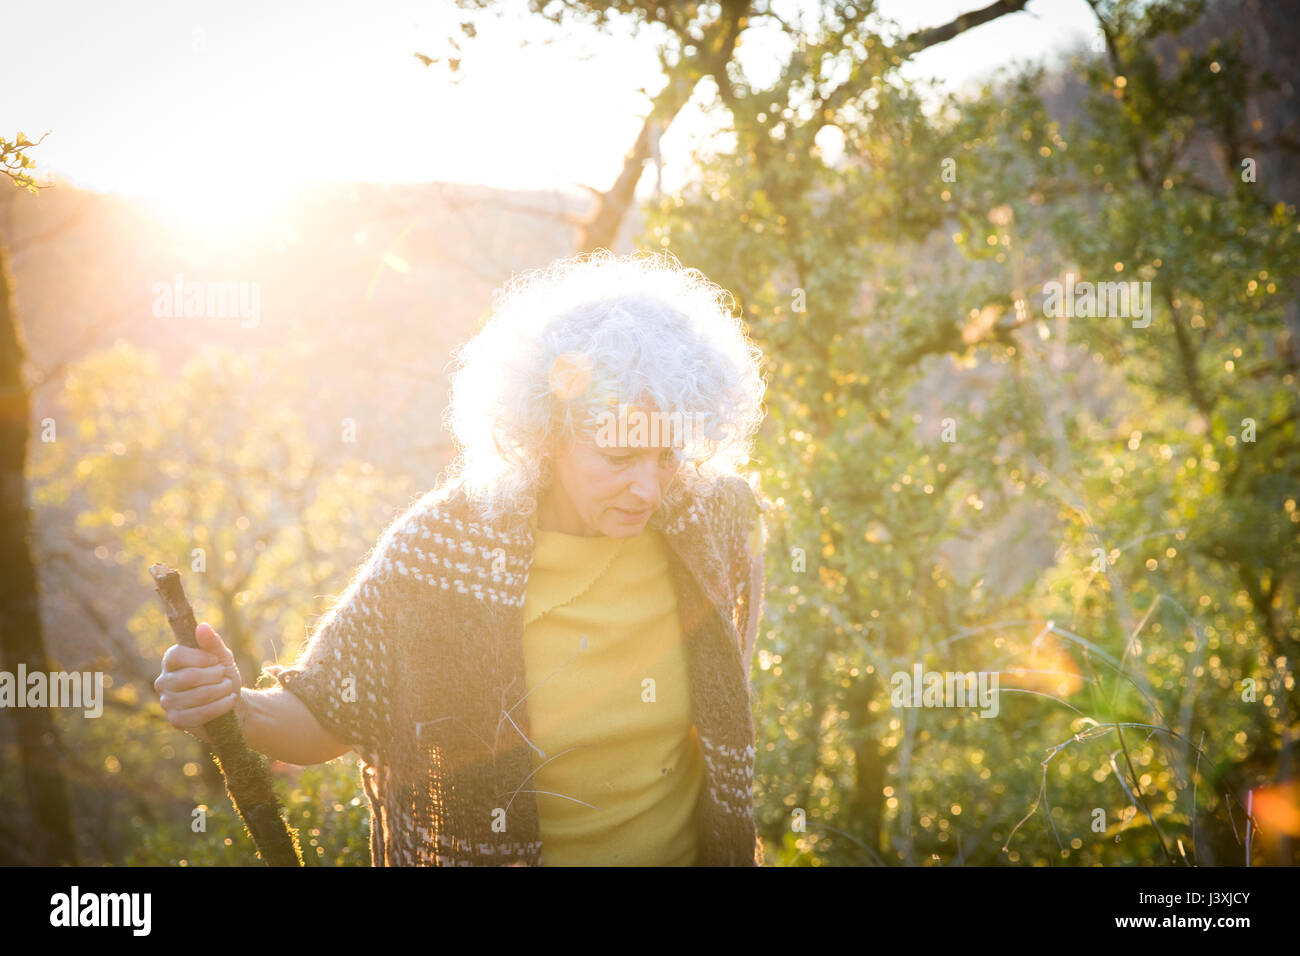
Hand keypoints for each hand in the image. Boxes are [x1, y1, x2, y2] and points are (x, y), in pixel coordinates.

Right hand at [154, 622, 244, 743]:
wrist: (230, 701)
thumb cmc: (222, 675)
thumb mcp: (221, 657)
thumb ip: (212, 642)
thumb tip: (202, 627)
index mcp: (171, 662)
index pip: (176, 655)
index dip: (200, 657)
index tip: (215, 660)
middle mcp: (163, 682)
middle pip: (190, 676)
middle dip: (215, 676)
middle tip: (224, 676)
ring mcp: (168, 703)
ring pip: (199, 695)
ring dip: (222, 690)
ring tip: (227, 687)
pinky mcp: (177, 720)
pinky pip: (201, 713)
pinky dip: (221, 705)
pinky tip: (229, 700)